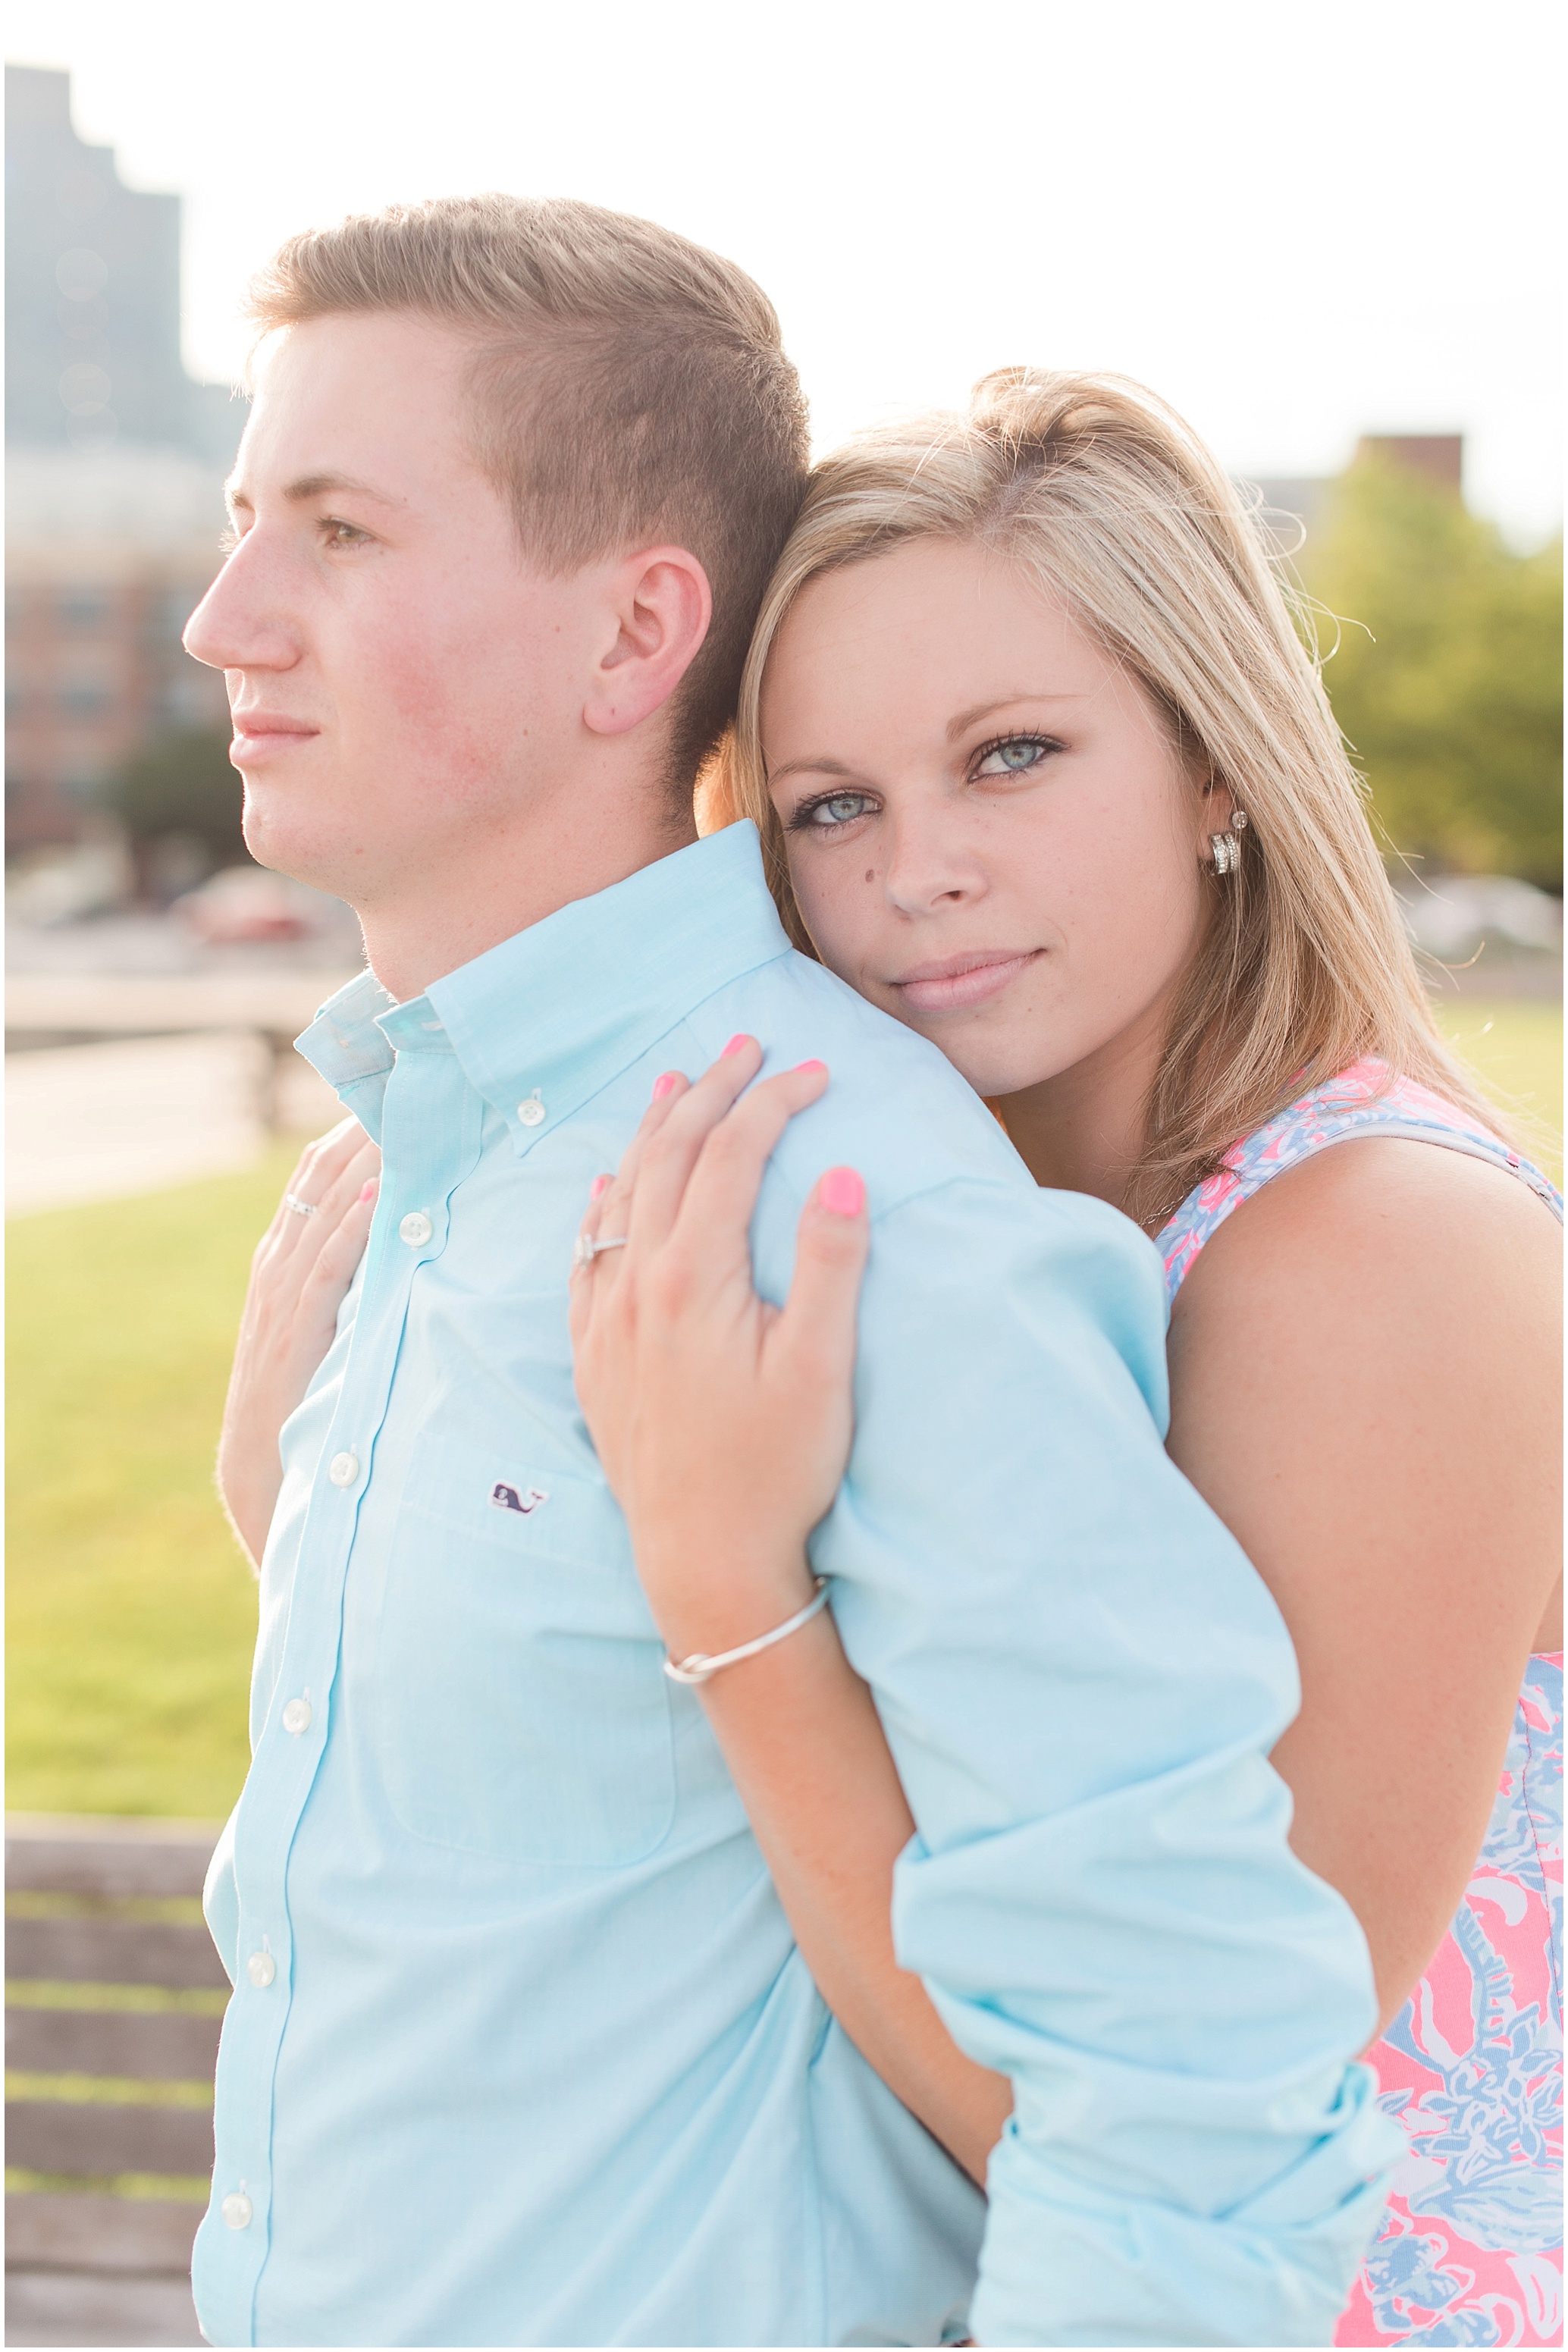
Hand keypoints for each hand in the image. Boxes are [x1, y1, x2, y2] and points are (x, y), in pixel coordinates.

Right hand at [218, 1118, 379, 1567]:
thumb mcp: (328, 1326)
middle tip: (406, 1077)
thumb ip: (354, 1279)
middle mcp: (278, 1268)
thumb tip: (405, 1232)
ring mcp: (282, 1300)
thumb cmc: (306, 1400)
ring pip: (323, 1212)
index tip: (394, 1085)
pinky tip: (375, 1198)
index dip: (352, 1128)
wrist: (262, 1474)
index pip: (317, 1173)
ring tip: (398, 1113)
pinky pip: (323, 1272)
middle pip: (319, 1177)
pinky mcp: (296, 1336)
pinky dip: (348, 1232)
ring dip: (361, 1163)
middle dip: (360, 1127)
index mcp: (284, 1259)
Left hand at [569, 1036, 869, 1659]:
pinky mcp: (595, 1355)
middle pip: (671, 1158)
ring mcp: (609, 1319)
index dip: (774, 1102)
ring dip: (652, 1132)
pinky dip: (601, 1203)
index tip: (816, 1071)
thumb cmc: (775, 1470)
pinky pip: (586, 1253)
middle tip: (745, 1045)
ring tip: (673, 1082)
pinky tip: (607, 1184)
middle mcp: (639, 1285)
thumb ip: (832, 1266)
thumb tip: (845, 1175)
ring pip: (621, 1195)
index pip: (733, 1157)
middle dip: (711, 1092)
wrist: (705, 1559)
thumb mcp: (823, 1369)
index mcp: (696, 1278)